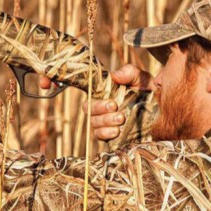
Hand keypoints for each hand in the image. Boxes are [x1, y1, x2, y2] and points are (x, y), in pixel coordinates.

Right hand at [37, 64, 153, 140]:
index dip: (53, 82)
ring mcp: (105, 122)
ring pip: (93, 124)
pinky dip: (105, 134)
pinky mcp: (112, 136)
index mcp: (102, 89)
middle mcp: (101, 106)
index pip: (75, 85)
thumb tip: (114, 76)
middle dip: (99, 109)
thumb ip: (129, 73)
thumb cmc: (150, 92)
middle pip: (87, 109)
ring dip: (104, 121)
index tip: (45, 84)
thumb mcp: (141, 78)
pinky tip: (116, 131)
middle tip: (115, 107)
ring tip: (121, 118)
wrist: (165, 110)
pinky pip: (99, 137)